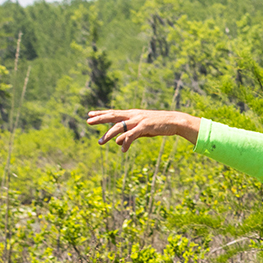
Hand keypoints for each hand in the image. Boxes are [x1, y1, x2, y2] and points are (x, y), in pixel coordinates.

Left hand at [86, 108, 200, 150]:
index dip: (101, 113)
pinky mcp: (144, 127)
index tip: (90, 114)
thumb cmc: (159, 125)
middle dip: (100, 119)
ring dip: (109, 135)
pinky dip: (126, 142)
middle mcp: (133, 115)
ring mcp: (138, 120)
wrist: (175, 121)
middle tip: (88, 121)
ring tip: (100, 142)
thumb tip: (117, 142)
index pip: (113, 113)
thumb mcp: (142, 131)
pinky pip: (131, 135)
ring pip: (119, 127)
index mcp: (132, 114)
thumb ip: (130, 135)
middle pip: (113, 116)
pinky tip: (122, 149)